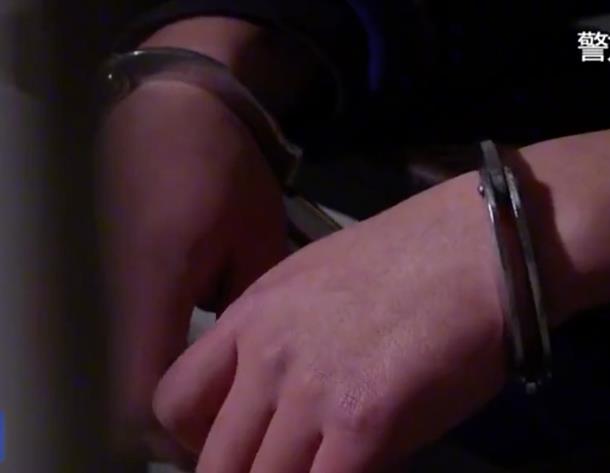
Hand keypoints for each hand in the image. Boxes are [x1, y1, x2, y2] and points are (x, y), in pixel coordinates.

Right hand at [99, 80, 286, 462]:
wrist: (171, 109)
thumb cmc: (224, 168)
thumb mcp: (257, 240)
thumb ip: (253, 312)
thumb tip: (254, 369)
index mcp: (156, 288)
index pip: (149, 401)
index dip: (188, 435)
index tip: (235, 432)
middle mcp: (112, 298)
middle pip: (129, 400)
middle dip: (183, 421)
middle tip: (238, 416)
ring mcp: (101, 289)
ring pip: (125, 374)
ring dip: (173, 392)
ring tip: (228, 388)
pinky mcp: (104, 280)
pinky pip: (125, 343)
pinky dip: (160, 360)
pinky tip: (201, 350)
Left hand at [153, 171, 507, 471]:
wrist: (477, 247)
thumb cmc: (408, 257)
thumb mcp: (317, 281)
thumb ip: (284, 340)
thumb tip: (279, 399)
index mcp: (251, 315)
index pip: (174, 398)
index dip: (196, 438)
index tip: (236, 446)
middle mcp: (266, 355)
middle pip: (215, 460)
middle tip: (282, 468)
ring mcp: (311, 391)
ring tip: (320, 467)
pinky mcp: (364, 424)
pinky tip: (361, 470)